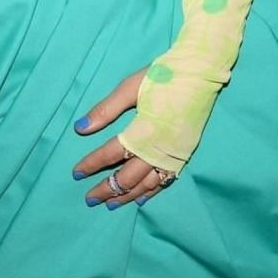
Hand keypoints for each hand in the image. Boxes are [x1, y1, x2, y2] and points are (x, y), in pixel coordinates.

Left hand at [70, 67, 178, 208]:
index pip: (111, 154)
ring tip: (110, 204)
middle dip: (107, 189)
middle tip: (89, 198)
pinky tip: (140, 198)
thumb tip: (80, 128)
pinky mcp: (184, 155)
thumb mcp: (130, 87)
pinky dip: (150, 192)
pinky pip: (165, 181)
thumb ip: (105, 110)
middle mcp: (158, 149)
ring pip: (146, 184)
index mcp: (143, 131)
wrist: (201, 73)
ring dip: (127, 196)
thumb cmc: (164, 76)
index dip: (91, 164)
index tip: (76, 173)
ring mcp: (173, 155)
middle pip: (128, 177)